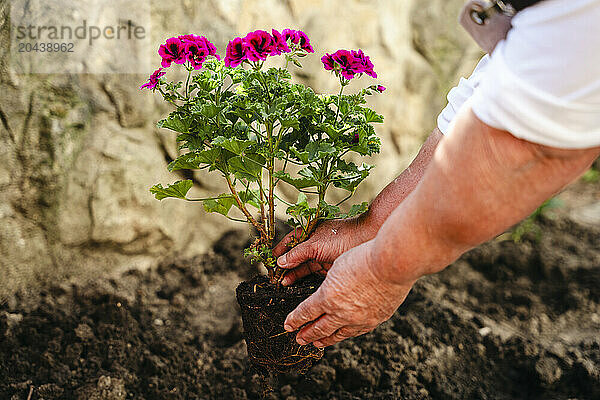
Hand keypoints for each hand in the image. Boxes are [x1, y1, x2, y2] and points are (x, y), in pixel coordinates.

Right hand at [273, 216, 375, 285]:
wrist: (368, 239)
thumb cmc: (343, 235)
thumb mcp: (316, 245)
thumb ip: (297, 254)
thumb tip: (280, 262)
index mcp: (309, 232)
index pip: (289, 242)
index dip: (279, 252)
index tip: (270, 263)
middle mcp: (314, 244)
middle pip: (295, 257)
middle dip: (285, 267)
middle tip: (275, 279)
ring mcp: (322, 256)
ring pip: (303, 268)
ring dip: (293, 275)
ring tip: (283, 285)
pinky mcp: (329, 267)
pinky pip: (314, 275)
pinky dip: (305, 281)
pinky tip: (297, 287)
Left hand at [283, 240, 414, 346]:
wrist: (392, 263)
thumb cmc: (365, 257)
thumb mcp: (337, 265)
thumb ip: (330, 283)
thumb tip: (329, 294)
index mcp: (328, 297)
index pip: (306, 313)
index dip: (295, 320)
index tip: (288, 325)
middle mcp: (342, 312)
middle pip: (320, 328)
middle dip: (307, 334)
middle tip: (299, 339)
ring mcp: (360, 319)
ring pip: (338, 334)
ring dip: (326, 339)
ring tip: (317, 343)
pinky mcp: (375, 320)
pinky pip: (357, 332)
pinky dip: (347, 334)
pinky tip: (344, 334)